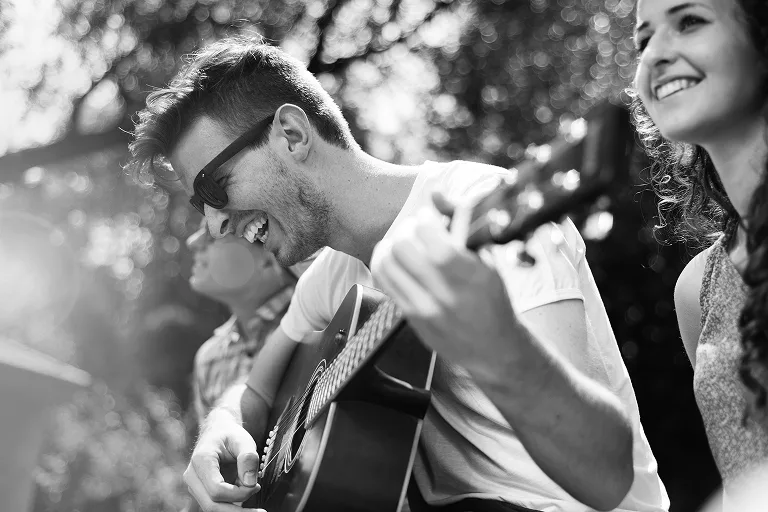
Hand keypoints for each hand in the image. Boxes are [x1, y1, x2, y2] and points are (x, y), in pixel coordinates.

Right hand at [184, 410, 265, 511]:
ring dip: (235, 508)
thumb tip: (250, 483)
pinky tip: (245, 495)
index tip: (257, 486)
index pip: (217, 489)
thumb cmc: (230, 435)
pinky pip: (215, 505)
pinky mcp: (201, 492)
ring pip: (212, 508)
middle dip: (237, 511)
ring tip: (253, 496)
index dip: (239, 493)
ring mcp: (194, 486)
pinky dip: (232, 505)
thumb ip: (248, 458)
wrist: (217, 432)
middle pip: (211, 505)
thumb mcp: (243, 439)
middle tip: (260, 511)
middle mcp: (193, 476)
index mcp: (201, 460)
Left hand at [370, 192, 520, 376]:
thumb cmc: (493, 300)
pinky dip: (384, 263)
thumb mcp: (487, 260)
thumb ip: (462, 224)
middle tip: (416, 231)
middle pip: (402, 247)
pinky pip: (384, 282)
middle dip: (406, 229)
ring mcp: (425, 309)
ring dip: (391, 245)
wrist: (494, 348)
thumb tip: (435, 194)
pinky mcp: (410, 319)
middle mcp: (446, 294)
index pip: (431, 237)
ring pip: (386, 263)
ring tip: (404, 243)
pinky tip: (395, 260)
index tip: (432, 219)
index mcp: (471, 276)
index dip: (425, 219)